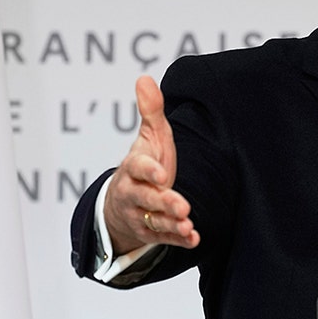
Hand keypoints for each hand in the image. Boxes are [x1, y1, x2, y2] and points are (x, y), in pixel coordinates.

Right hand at [103, 75, 197, 255]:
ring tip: (188, 225)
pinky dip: (178, 240)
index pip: (138, 168)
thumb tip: (144, 78)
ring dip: (172, 224)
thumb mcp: (150, 137)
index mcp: (133, 168)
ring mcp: (141, 214)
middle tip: (182, 206)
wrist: (124, 202)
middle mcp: (134, 193)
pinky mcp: (152, 232)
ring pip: (154, 221)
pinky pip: (164, 239)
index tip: (162, 174)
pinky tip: (194, 238)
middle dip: (163, 202)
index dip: (149, 171)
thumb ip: (150, 111)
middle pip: (146, 199)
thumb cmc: (145, 164)